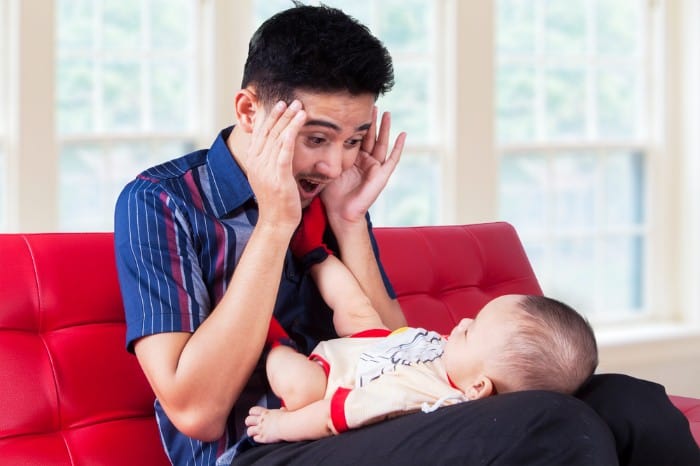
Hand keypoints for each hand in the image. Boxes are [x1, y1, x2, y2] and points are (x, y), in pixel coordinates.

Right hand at [243, 100, 306, 230]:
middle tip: (292, 100)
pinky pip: (284, 152)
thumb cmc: (278, 201)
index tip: (280, 104)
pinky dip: (290, 135)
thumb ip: (270, 160)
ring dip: (289, 120)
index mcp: (253, 161)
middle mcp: (257, 163)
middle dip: (281, 114)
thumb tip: (277, 145)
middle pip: (269, 132)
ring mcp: (266, 170)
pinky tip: (297, 123)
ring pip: (277, 138)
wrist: (276, 223)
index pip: (261, 133)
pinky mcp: (278, 177)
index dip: (270, 117)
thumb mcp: (269, 176)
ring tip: (300, 108)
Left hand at [245, 406, 285, 443]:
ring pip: (249, 431)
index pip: (253, 410)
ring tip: (252, 433)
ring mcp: (261, 429)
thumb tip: (283, 409)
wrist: (289, 426)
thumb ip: (282, 411)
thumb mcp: (285, 412)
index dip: (252, 413)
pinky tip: (260, 438)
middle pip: (248, 420)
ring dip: (250, 432)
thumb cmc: (288, 419)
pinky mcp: (263, 438)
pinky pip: (255, 439)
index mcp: (266, 413)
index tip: (254, 415)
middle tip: (251, 424)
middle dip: (249, 422)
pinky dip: (257, 439)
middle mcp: (262, 421)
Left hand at [321, 107, 405, 225]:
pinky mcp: (382, 175)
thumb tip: (309, 143)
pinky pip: (392, 159)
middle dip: (371, 121)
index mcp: (352, 159)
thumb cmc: (332, 195)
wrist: (341, 213)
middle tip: (371, 103)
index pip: (356, 136)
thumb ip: (322, 158)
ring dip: (385, 129)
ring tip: (386, 113)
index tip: (354, 107)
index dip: (356, 123)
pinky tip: (403, 135)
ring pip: (382, 143)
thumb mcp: (326, 170)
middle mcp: (365, 161)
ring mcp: (375, 167)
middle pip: (370, 136)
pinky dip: (398, 147)